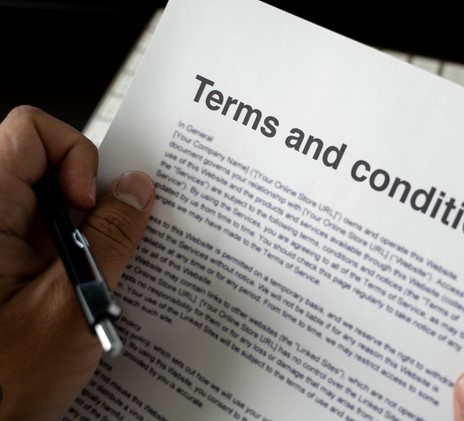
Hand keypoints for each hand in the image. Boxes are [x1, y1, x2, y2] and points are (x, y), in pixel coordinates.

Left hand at [0, 106, 154, 419]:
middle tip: (108, 238)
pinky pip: (47, 230)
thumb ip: (111, 239)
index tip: (89, 202)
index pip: (29, 132)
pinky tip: (86, 284)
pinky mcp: (5, 262)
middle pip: (46, 162)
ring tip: (97, 272)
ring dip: (87, 227)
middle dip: (90, 196)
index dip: (73, 155)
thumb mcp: (72, 304)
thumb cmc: (2, 382)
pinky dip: (77, 247)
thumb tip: (136, 190)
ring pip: (51, 198)